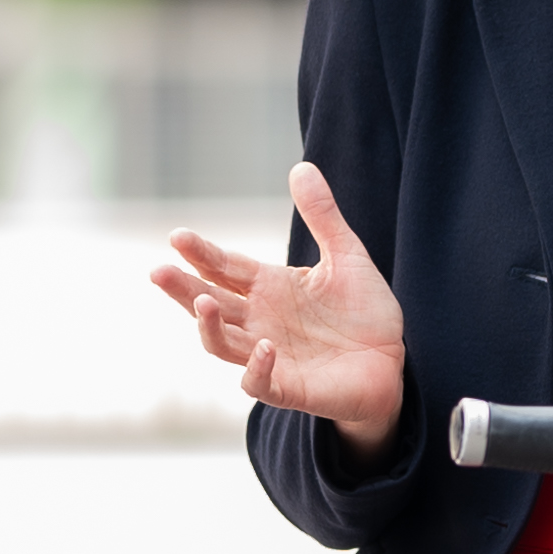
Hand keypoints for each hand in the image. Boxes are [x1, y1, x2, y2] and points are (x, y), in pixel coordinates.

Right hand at [155, 162, 409, 455]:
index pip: (224, 267)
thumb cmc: (366, 311)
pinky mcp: (289, 387)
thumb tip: (302, 166)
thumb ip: (323, 215)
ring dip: (209, 326)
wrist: (393, 361)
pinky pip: (260, 383)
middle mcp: (259, 321)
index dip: (200, 253)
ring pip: (222, 344)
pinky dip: (257, 368)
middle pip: (208, 304)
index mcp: (268, 288)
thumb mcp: (347, 255)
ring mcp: (269, 356)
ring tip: (204, 304)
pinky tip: (264, 347)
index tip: (177, 237)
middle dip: (182, 289)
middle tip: (159, 271)